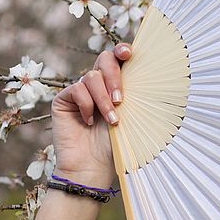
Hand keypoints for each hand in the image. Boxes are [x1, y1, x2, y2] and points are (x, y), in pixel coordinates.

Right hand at [50, 43, 131, 185]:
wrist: (93, 168)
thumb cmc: (118, 147)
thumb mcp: (134, 119)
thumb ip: (138, 97)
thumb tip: (156, 76)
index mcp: (117, 87)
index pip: (119, 60)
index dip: (122, 51)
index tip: (129, 53)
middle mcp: (98, 85)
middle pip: (104, 60)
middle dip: (114, 76)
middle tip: (120, 100)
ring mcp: (80, 92)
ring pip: (91, 76)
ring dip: (103, 98)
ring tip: (112, 120)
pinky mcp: (64, 100)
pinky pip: (76, 90)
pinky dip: (86, 105)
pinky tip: (89, 122)